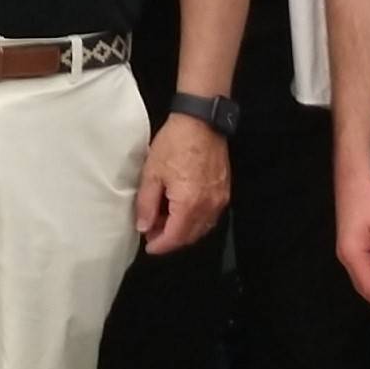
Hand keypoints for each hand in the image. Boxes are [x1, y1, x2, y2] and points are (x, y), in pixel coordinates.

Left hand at [137, 114, 229, 253]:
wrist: (201, 122)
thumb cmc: (174, 144)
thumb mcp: (152, 173)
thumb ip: (147, 204)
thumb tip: (144, 227)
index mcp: (189, 204)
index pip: (175, 237)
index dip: (160, 245)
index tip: (148, 246)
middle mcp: (209, 207)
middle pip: (190, 236)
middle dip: (171, 239)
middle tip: (152, 231)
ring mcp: (220, 200)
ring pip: (202, 228)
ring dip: (183, 230)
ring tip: (164, 219)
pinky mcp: (224, 191)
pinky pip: (210, 216)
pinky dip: (195, 220)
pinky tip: (181, 210)